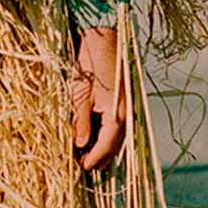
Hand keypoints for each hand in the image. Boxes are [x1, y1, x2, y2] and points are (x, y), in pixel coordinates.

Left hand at [71, 20, 126, 174]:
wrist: (105, 39)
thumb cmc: (90, 66)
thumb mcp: (80, 95)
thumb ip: (81, 122)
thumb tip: (80, 146)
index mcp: (116, 114)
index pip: (106, 146)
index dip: (94, 158)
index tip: (82, 167)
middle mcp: (126, 113)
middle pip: (116, 145)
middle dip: (101, 156)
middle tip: (84, 165)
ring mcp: (128, 107)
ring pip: (118, 136)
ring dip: (105, 146)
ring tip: (89, 154)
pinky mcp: (125, 101)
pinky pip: (119, 125)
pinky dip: (108, 134)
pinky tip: (97, 135)